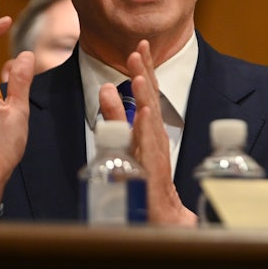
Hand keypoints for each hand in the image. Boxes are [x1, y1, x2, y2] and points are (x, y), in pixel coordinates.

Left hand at [99, 40, 195, 225]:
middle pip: (152, 102)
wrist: (160, 221)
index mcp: (148, 129)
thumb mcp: (122, 142)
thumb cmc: (141, 183)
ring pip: (150, 121)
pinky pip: (150, 148)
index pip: (147, 94)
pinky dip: (147, 130)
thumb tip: (107, 88)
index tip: (140, 46)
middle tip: (139, 48)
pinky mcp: (152, 172)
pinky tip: (144, 113)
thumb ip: (114, 117)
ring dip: (146, 97)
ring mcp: (155, 155)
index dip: (144, 69)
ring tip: (140, 73)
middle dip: (146, 74)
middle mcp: (154, 138)